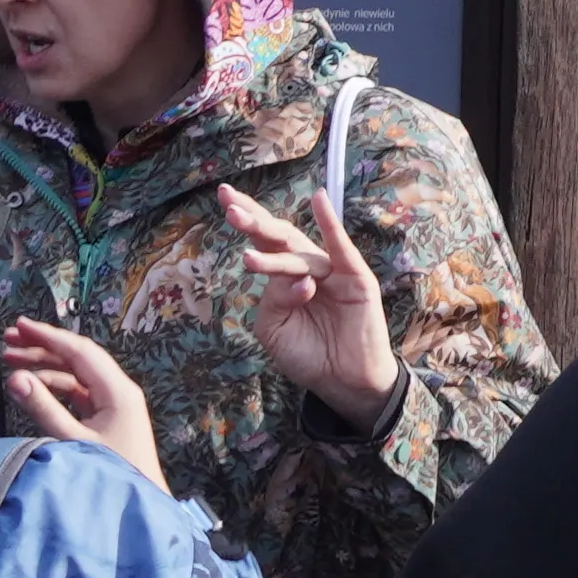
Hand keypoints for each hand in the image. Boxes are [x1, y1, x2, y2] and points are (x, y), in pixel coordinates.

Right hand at [0, 319, 170, 499]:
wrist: (141, 506)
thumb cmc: (112, 475)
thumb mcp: (73, 441)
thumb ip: (43, 408)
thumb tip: (15, 378)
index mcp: (117, 390)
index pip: (78, 351)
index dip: (47, 336)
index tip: (18, 326)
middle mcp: (119, 389)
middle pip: (77, 357)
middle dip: (43, 347)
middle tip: (9, 340)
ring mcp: (115, 402)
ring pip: (77, 373)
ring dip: (46, 365)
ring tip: (12, 361)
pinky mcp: (109, 415)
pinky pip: (79, 391)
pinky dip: (56, 385)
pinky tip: (33, 386)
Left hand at [215, 182, 400, 431]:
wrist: (343, 381)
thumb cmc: (307, 354)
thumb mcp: (275, 329)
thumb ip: (274, 301)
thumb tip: (295, 280)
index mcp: (284, 275)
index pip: (263, 240)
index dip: (246, 218)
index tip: (222, 196)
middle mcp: (307, 266)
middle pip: (278, 236)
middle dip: (253, 221)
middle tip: (229, 208)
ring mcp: (332, 270)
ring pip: (298, 255)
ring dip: (274, 251)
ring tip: (248, 259)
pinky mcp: (355, 278)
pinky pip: (341, 248)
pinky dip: (330, 224)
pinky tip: (318, 201)